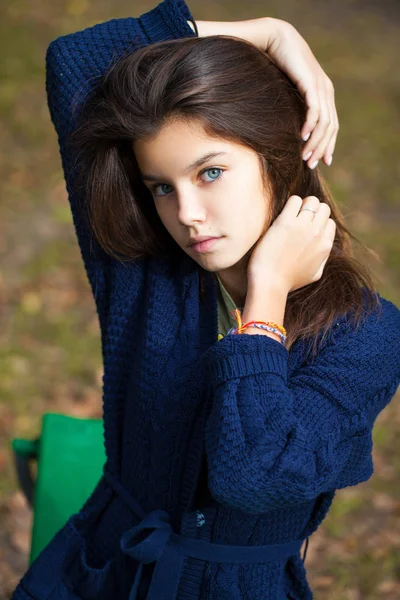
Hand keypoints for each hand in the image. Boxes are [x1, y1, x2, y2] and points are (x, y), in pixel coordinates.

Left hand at [247, 195, 335, 293]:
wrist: (270, 283)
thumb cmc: (288, 281)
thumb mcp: (315, 274)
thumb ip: (322, 258)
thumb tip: (324, 247)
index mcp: (325, 245)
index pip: (329, 222)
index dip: (318, 223)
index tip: (306, 227)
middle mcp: (317, 233)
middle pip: (323, 208)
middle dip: (313, 210)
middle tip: (298, 218)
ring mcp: (302, 226)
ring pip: (311, 201)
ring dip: (302, 204)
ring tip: (290, 214)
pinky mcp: (285, 222)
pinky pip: (295, 200)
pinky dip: (291, 203)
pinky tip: (283, 214)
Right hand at [264, 20, 338, 168]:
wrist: (276, 40)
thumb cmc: (277, 67)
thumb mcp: (289, 92)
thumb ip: (295, 107)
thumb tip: (290, 127)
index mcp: (324, 94)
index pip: (332, 125)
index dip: (328, 145)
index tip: (322, 162)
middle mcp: (326, 91)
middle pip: (330, 127)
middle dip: (321, 148)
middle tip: (311, 164)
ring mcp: (321, 86)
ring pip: (324, 122)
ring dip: (315, 142)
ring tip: (305, 156)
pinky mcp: (312, 82)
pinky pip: (315, 109)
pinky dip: (311, 125)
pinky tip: (302, 137)